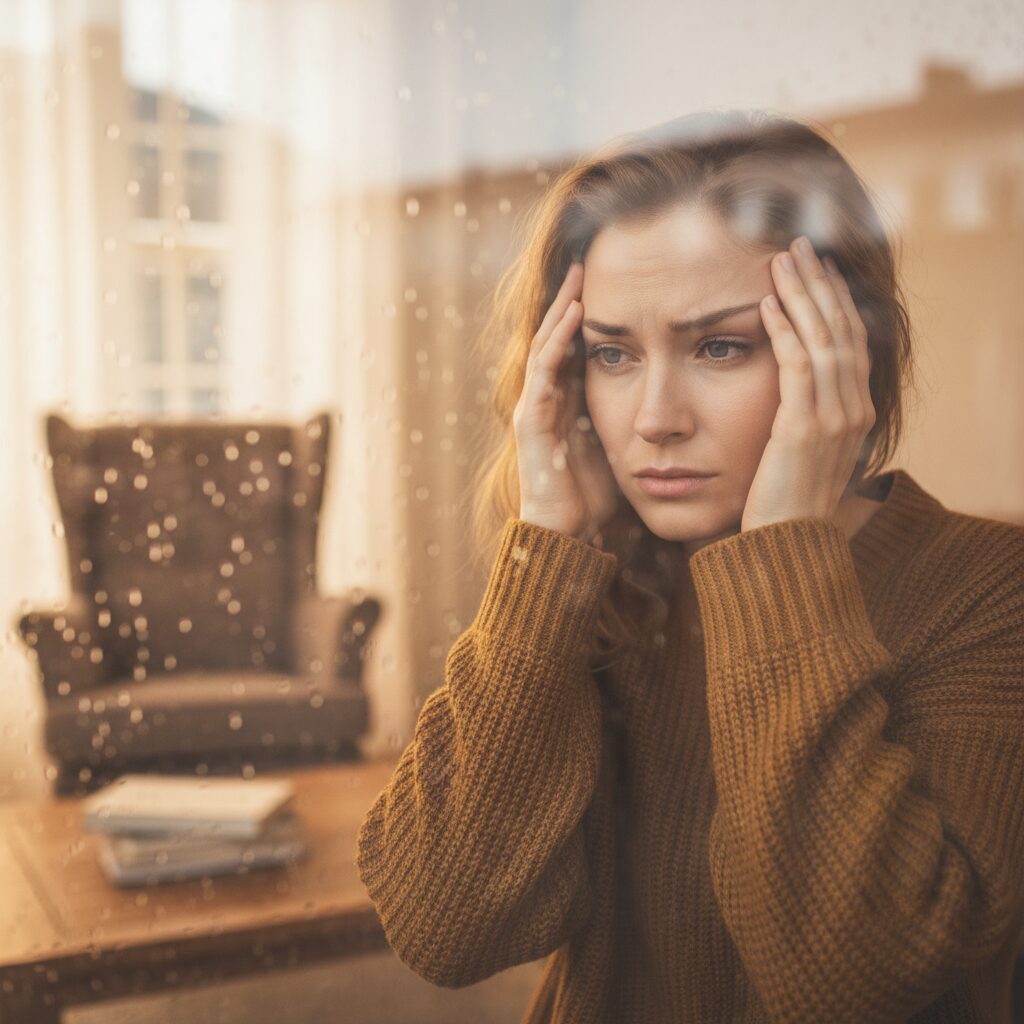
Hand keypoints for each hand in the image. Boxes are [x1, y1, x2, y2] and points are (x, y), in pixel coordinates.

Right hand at [514, 261, 620, 543]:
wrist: (568, 535)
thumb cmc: (595, 498)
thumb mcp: (618, 446)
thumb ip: (628, 417)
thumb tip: (666, 400)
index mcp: (564, 404)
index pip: (573, 349)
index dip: (586, 316)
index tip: (609, 283)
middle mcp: (544, 400)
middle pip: (555, 338)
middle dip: (570, 301)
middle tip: (587, 263)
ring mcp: (533, 408)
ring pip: (545, 346)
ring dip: (562, 310)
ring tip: (579, 276)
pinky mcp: (530, 421)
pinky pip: (543, 371)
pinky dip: (558, 341)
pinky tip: (576, 316)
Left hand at [741, 236, 875, 533]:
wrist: (785, 544)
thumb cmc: (784, 498)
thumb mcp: (801, 448)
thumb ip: (803, 412)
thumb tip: (788, 383)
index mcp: (856, 411)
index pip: (849, 340)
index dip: (833, 300)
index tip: (814, 267)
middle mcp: (853, 409)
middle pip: (841, 330)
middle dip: (819, 284)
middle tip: (798, 246)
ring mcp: (833, 419)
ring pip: (823, 340)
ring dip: (801, 296)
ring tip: (782, 260)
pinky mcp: (804, 429)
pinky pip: (798, 367)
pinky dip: (786, 331)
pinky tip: (767, 304)